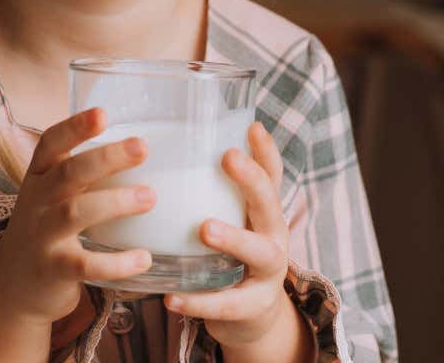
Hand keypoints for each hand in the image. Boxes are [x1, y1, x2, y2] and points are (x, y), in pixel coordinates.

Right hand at [0, 108, 156, 326]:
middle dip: (106, 158)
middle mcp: (37, 201)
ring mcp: (43, 235)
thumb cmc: (47, 228)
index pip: (51, 143)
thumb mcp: (52, 195)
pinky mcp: (54, 269)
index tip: (103, 113)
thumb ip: (82, 174)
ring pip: (76, 213)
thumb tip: (141, 149)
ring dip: (115, 203)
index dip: (75, 127)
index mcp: (39, 176)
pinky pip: (86, 264)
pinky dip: (117, 262)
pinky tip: (144, 257)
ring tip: (150, 197)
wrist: (15, 285)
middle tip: (142, 147)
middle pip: (69, 173)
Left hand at [163, 122, 291, 349]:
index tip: (252, 126)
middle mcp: (273, 236)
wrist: (254, 317)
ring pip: (258, 252)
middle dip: (250, 179)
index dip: (265, 150)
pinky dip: (198, 302)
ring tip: (205, 228)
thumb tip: (172, 145)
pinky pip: (226, 305)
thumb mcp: (234, 220)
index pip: (271, 174)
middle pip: (269, 203)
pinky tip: (171, 298)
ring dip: (233, 238)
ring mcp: (267, 272)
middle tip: (228, 157)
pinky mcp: (252, 306)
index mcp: (264, 213)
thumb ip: (213, 191)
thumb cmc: (234, 257)